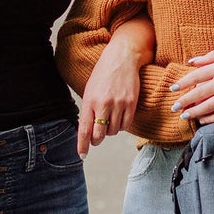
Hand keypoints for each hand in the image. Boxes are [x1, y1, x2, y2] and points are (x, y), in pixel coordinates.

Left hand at [76, 20, 151, 153]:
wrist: (122, 58)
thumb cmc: (103, 74)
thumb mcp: (90, 90)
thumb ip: (88, 110)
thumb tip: (87, 131)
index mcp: (90, 101)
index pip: (84, 129)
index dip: (83, 145)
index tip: (82, 155)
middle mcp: (103, 104)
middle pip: (99, 134)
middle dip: (97, 140)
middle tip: (97, 138)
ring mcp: (119, 104)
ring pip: (113, 131)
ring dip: (110, 131)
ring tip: (110, 119)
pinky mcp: (131, 103)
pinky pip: (126, 125)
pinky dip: (121, 126)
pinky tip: (119, 118)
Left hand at [169, 48, 213, 125]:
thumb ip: (213, 56)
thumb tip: (193, 61)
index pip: (196, 76)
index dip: (182, 83)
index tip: (173, 89)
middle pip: (198, 93)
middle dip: (184, 101)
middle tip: (173, 107)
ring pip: (207, 107)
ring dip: (193, 112)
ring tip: (184, 115)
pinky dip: (210, 119)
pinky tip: (202, 120)